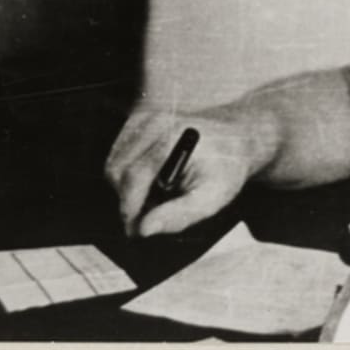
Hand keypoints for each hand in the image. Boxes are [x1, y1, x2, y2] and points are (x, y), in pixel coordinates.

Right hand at [105, 103, 274, 236]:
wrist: (235, 138)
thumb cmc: (226, 170)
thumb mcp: (212, 198)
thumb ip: (178, 216)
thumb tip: (143, 230)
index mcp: (171, 139)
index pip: (132, 177)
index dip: (128, 209)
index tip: (135, 233)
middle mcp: (153, 122)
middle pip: (116, 170)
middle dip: (127, 199)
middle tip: (148, 217)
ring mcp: (144, 117)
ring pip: (113, 163)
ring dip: (125, 188)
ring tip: (156, 197)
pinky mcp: (139, 118)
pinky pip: (118, 154)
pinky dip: (127, 174)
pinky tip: (152, 180)